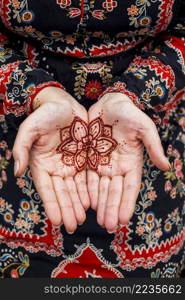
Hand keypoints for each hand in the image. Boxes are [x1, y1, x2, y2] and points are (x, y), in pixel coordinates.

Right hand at [13, 87, 89, 232]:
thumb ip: (21, 148)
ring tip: (83, 219)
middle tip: (73, 225)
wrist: (63, 103)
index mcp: (42, 164)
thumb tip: (16, 171)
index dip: (52, 205)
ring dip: (79, 204)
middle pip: (62, 193)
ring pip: (76, 188)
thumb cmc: (45, 114)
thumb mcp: (30, 128)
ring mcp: (71, 164)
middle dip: (67, 210)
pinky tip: (93, 202)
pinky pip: (87, 177)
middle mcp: (56, 168)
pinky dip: (89, 190)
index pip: (46, 189)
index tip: (57, 221)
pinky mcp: (84, 159)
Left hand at [87, 92, 169, 232]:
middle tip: (108, 226)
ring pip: (101, 188)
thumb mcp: (144, 128)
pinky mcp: (89, 159)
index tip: (124, 220)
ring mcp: (102, 164)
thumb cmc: (129, 114)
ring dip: (100, 204)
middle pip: (115, 192)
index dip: (127, 203)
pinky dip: (87, 191)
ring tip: (98, 220)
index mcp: (132, 162)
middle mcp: (117, 167)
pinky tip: (86, 203)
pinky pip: (88, 177)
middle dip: (112, 209)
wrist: (109, 103)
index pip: (130, 187)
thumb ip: (154, 147)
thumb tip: (166, 166)